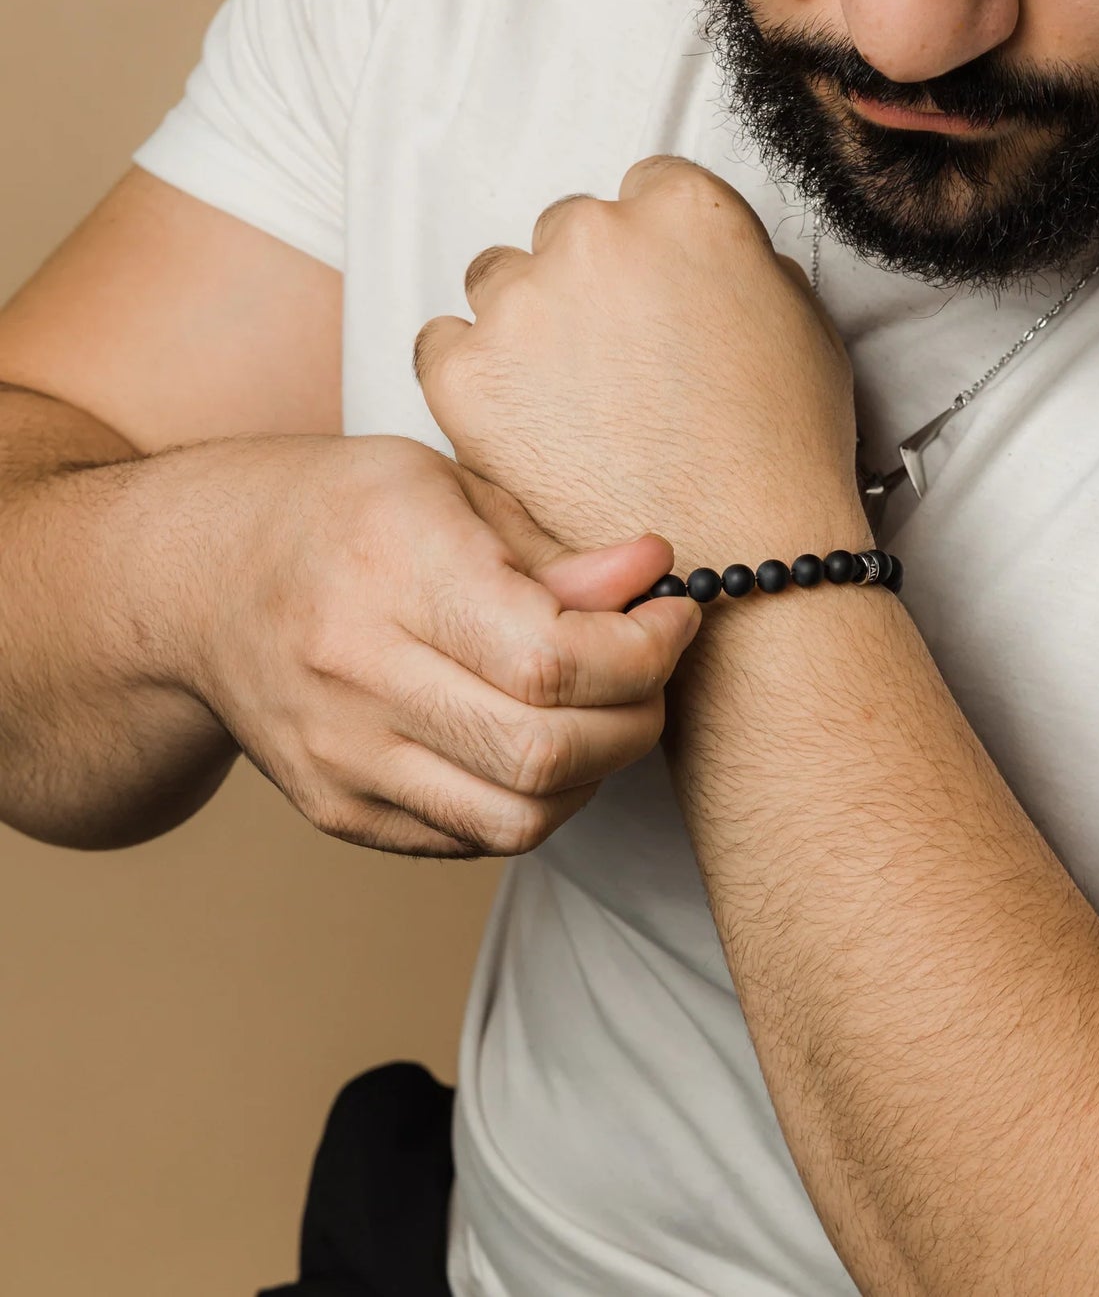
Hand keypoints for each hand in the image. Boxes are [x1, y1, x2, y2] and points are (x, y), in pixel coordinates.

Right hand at [167, 434, 698, 856]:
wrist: (196, 585)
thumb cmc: (334, 516)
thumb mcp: (446, 488)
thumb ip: (554, 548)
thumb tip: (653, 574)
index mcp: (392, 567)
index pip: (553, 659)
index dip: (646, 651)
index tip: (674, 615)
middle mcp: (356, 671)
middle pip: (546, 753)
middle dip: (639, 717)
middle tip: (651, 669)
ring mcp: (341, 757)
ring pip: (521, 818)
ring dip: (598, 770)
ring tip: (605, 708)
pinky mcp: (340, 811)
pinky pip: (477, 837)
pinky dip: (539, 798)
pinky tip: (540, 738)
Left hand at [414, 158, 870, 574]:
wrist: (740, 556)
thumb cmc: (780, 454)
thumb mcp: (802, 326)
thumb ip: (740, 267)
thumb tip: (700, 265)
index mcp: (683, 211)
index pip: (644, 191)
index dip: (651, 255)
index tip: (651, 298)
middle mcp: (596, 239)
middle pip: (567, 232)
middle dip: (585, 286)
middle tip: (615, 361)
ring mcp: (523, 305)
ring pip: (498, 281)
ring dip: (525, 324)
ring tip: (571, 401)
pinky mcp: (467, 374)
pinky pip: (444, 345)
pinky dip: (475, 377)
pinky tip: (524, 422)